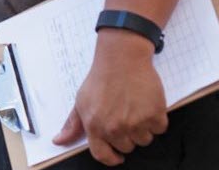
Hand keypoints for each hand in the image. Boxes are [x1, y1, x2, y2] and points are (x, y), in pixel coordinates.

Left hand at [53, 31, 167, 165]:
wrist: (121, 59)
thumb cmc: (100, 79)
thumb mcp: (80, 101)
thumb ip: (72, 125)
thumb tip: (59, 141)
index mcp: (94, 126)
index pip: (103, 156)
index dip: (111, 158)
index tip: (117, 156)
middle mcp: (115, 128)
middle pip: (127, 147)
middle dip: (126, 136)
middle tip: (124, 116)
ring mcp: (136, 123)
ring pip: (144, 140)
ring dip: (142, 128)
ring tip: (134, 108)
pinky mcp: (155, 115)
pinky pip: (159, 129)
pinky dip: (156, 120)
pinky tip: (146, 104)